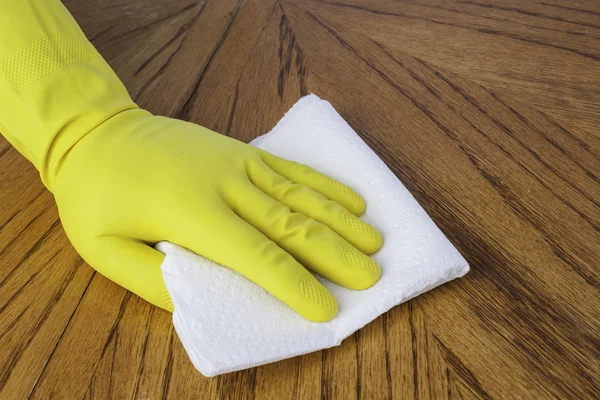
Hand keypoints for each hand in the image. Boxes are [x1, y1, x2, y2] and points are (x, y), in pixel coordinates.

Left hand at [54, 109, 382, 321]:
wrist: (98, 132)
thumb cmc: (98, 196)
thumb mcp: (105, 249)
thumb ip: (154, 279)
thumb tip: (203, 302)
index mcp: (192, 214)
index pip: (256, 256)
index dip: (294, 285)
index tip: (325, 310)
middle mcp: (225, 186)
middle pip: (290, 225)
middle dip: (334, 255)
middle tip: (371, 279)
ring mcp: (238, 162)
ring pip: (300, 195)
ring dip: (340, 221)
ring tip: (374, 243)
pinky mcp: (242, 151)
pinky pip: (292, 168)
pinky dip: (325, 185)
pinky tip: (354, 199)